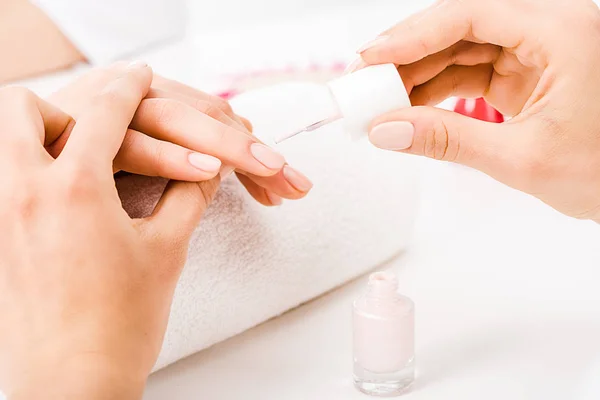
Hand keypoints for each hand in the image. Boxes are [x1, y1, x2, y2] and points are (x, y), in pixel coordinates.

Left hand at [0, 63, 216, 398]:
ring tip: (81, 161)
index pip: (107, 111)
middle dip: (64, 105)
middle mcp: (24, 191)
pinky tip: (62, 195)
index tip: (141, 75)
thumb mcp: (169, 249)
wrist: (76, 385)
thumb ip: (191, 194)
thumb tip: (209, 164)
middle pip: (23, 107)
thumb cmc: (124, 323)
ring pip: (3, 140)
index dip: (130, 85)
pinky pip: (3, 178)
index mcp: (77, 188)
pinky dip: (28, 168)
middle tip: (102, 129)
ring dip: (38, 134)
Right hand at [48, 64, 312, 205]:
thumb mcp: (143, 170)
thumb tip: (226, 173)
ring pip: (176, 120)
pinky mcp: (80, 133)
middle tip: (291, 178)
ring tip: (267, 166)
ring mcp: (109, 109)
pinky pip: (131, 145)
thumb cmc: (85, 182)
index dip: (255, 156)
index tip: (287, 190)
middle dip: (252, 149)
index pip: (219, 124)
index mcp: (157, 104)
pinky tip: (205, 171)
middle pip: (206, 116)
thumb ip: (184, 168)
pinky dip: (168, 156)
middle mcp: (136, 97)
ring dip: (223, 144)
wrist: (20, 175)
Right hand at [353, 0, 599, 221]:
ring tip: (379, 102)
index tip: (369, 59)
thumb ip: (447, 140)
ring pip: (460, 50)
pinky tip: (409, 109)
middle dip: (407, 57)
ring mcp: (536, 51)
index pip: (469, 14)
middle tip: (363, 84)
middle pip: (459, 29)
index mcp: (561, 30)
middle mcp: (548, 29)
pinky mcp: (525, 74)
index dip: (411, 35)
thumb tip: (385, 130)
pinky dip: (437, 91)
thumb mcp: (521, 157)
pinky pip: (470, 72)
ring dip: (417, 76)